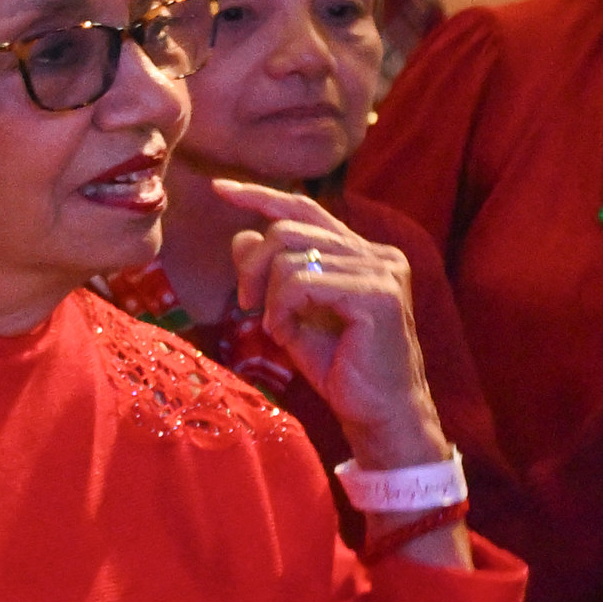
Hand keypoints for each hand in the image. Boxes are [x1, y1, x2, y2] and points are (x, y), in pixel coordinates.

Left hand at [216, 180, 447, 467]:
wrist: (377, 412)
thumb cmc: (339, 367)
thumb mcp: (291, 315)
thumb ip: (270, 275)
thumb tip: (243, 234)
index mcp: (361, 253)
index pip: (305, 208)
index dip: (261, 195)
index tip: (220, 188)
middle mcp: (378, 253)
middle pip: (288, 229)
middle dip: (253, 266)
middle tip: (246, 305)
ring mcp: (382, 270)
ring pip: (292, 256)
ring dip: (270, 297)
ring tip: (278, 329)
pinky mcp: (378, 294)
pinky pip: (303, 283)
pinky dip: (282, 310)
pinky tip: (286, 336)